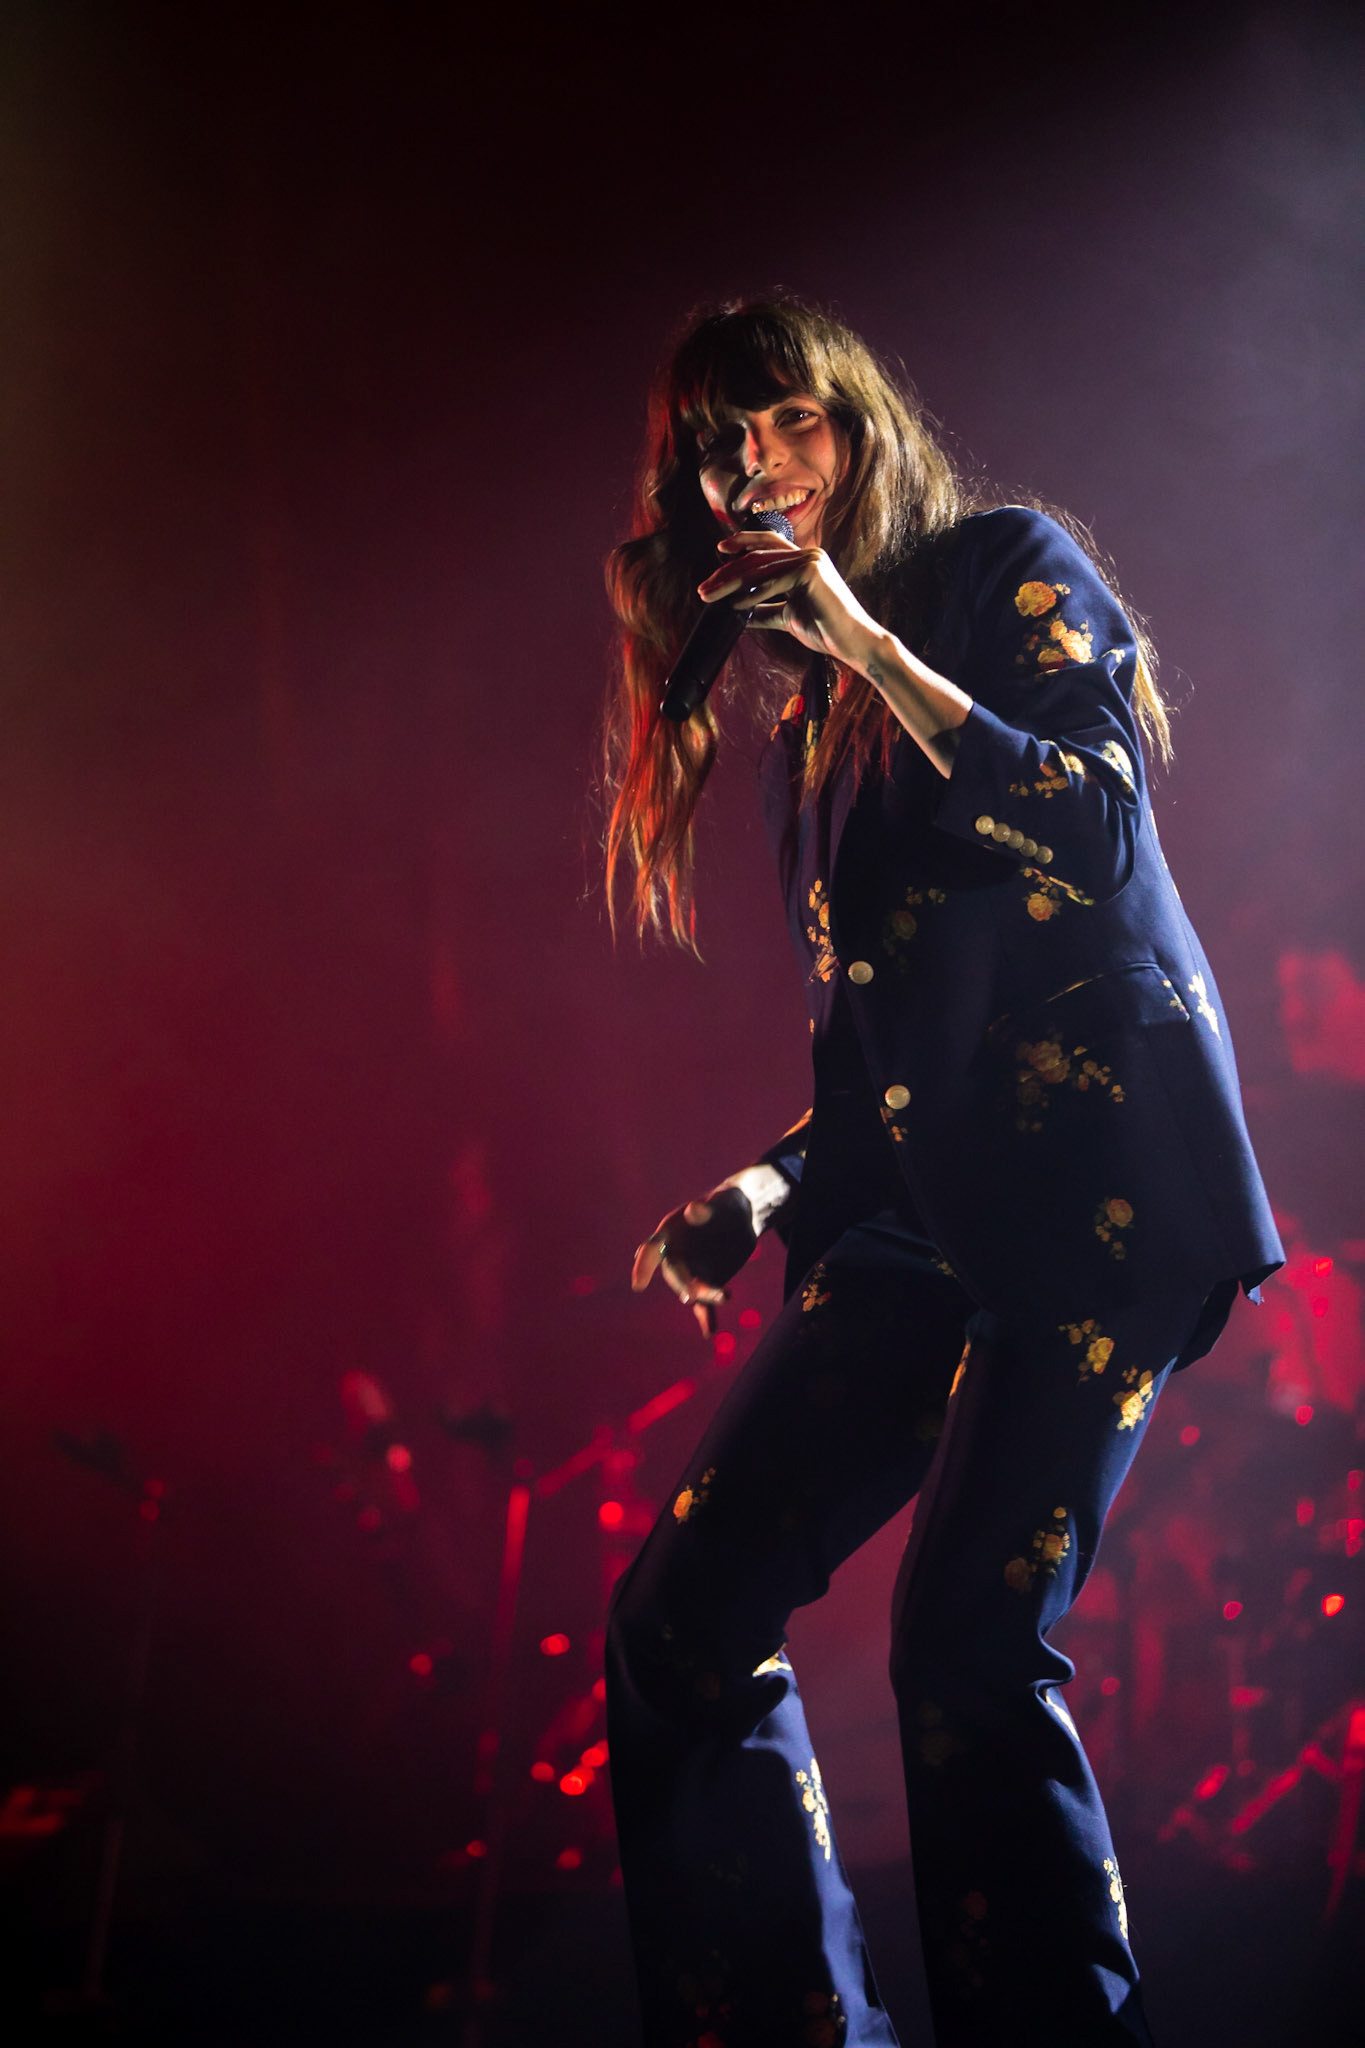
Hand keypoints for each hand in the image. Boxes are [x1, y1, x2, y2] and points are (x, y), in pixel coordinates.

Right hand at [631, 1186, 758, 1340]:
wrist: (742, 1218)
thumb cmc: (725, 1205)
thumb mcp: (720, 1202)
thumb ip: (706, 1208)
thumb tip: (695, 1210)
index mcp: (669, 1233)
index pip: (652, 1249)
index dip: (644, 1266)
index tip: (638, 1285)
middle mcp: (675, 1256)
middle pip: (674, 1273)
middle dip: (681, 1284)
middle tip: (690, 1295)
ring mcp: (691, 1272)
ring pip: (693, 1289)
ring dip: (705, 1296)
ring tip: (726, 1295)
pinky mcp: (708, 1283)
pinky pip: (706, 1304)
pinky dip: (707, 1318)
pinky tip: (709, 1331)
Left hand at [697, 527, 883, 671]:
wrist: (853, 642)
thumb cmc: (825, 630)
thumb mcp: (787, 617)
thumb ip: (765, 610)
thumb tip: (739, 612)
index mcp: (804, 560)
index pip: (768, 544)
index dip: (742, 543)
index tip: (719, 552)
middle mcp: (808, 554)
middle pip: (758, 556)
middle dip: (726, 571)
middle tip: (703, 589)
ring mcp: (810, 560)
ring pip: (760, 568)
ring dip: (730, 583)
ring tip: (710, 597)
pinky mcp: (810, 573)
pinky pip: (772, 583)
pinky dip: (751, 594)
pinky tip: (734, 605)